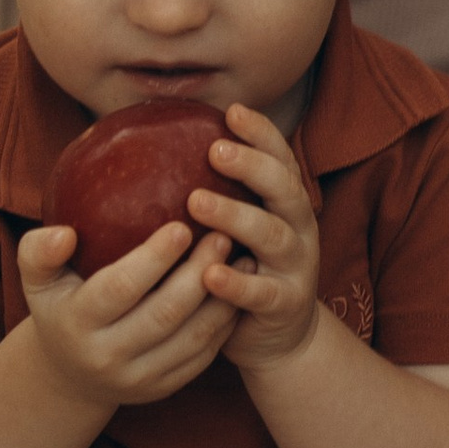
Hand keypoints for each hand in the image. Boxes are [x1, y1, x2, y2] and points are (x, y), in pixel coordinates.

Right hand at [14, 213, 236, 409]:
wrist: (72, 373)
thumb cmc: (60, 306)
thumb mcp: (38, 280)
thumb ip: (39, 251)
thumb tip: (64, 234)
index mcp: (76, 323)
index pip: (120, 288)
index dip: (154, 258)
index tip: (182, 226)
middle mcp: (106, 356)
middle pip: (164, 312)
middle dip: (199, 273)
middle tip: (222, 235)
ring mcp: (138, 378)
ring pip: (192, 337)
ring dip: (222, 297)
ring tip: (240, 257)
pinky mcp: (164, 388)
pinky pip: (204, 354)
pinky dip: (225, 322)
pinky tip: (239, 289)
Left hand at [188, 103, 322, 369]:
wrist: (276, 336)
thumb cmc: (241, 267)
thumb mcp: (233, 228)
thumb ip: (209, 191)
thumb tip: (150, 148)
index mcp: (285, 203)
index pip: (281, 158)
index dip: (261, 133)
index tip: (231, 111)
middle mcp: (298, 227)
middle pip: (285, 188)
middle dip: (253, 165)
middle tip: (215, 149)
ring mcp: (296, 266)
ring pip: (274, 235)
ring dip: (237, 216)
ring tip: (196, 202)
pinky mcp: (285, 304)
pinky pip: (263, 292)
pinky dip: (237, 283)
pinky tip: (209, 274)